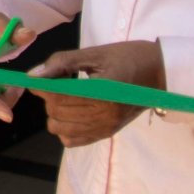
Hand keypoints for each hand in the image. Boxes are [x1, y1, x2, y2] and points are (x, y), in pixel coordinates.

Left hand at [27, 41, 165, 147]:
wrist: (160, 73)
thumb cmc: (129, 57)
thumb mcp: (95, 53)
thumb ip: (61, 62)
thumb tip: (33, 75)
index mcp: (102, 95)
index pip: (57, 97)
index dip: (41, 86)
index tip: (40, 76)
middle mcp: (104, 117)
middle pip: (56, 114)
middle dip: (49, 96)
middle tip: (58, 80)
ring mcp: (106, 128)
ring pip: (60, 129)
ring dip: (56, 112)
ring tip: (68, 95)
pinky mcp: (107, 133)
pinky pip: (73, 140)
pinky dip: (66, 127)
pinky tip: (74, 109)